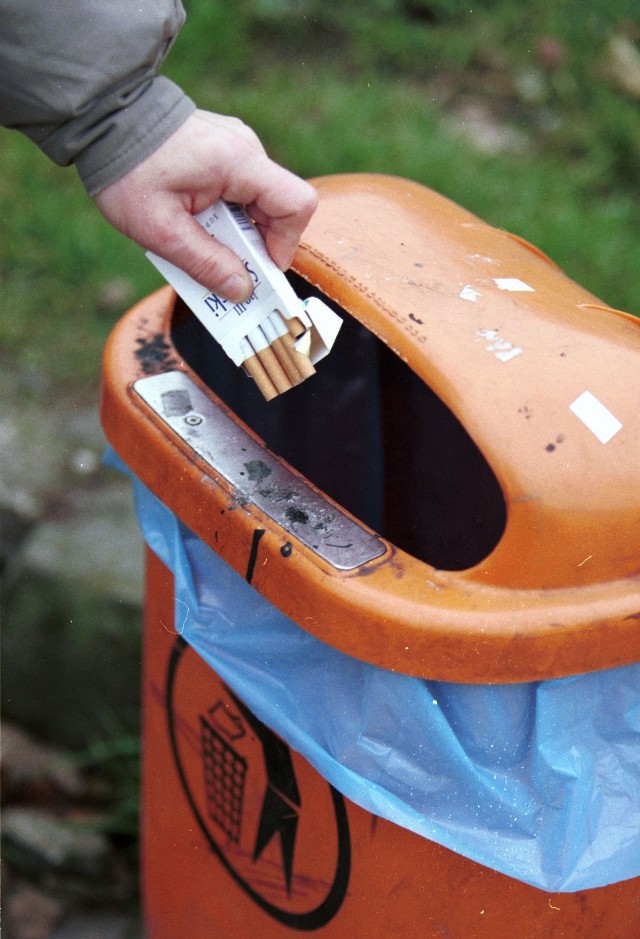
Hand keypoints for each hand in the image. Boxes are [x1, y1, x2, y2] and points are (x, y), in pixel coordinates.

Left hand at [93, 110, 316, 301]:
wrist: (102, 119)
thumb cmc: (126, 169)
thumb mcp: (160, 230)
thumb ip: (205, 262)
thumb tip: (242, 291)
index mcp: (238, 162)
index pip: (296, 204)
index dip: (287, 243)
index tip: (261, 269)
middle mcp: (246, 149)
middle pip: (279, 208)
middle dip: (257, 247)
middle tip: (225, 270)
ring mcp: (237, 146)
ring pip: (259, 204)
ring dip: (238, 234)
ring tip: (200, 244)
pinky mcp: (225, 150)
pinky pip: (241, 193)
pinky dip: (227, 218)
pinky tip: (197, 224)